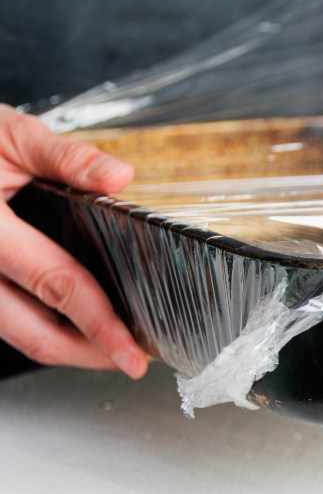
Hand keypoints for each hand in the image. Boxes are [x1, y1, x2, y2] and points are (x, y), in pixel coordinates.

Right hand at [0, 105, 147, 377]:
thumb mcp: (9, 135)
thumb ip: (64, 157)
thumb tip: (118, 176)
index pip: (56, 285)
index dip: (101, 325)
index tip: (134, 352)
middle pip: (36, 335)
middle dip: (92, 355)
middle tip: (138, 358)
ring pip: (19, 335)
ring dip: (70, 346)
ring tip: (116, 344)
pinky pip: (6, 320)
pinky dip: (44, 327)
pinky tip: (77, 320)